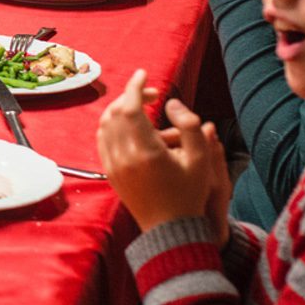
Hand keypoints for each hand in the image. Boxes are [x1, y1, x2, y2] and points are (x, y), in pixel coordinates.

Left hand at [96, 70, 228, 239]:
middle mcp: (124, 158)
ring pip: (104, 125)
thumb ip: (189, 125)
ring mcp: (113, 167)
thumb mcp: (202, 159)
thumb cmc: (190, 195)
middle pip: (115, 112)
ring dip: (119, 109)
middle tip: (151, 94)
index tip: (143, 74)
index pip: (129, 108)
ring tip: (140, 106)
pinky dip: (111, 125)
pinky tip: (129, 125)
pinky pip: (102, 141)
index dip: (135, 87)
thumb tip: (170, 104)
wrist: (170, 230)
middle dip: (130, 96)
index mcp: (146, 152)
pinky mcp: (110, 174)